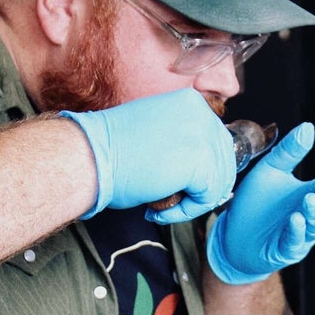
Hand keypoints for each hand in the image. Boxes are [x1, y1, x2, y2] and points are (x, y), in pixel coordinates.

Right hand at [60, 89, 236, 221]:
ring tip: (162, 206)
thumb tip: (203, 168)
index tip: (180, 184)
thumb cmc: (111, 150)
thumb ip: (183, 141)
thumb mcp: (156, 133)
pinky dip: (185, 211)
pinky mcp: (201, 161)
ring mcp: (204, 136)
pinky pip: (207, 197)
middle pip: (224, 161)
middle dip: (201, 188)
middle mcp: (203, 114)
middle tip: (175, 201)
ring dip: (192, 202)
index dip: (202, 170)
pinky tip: (159, 209)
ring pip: (218, 182)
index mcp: (192, 103)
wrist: (90, 155)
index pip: (216, 143)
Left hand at [206, 122, 314, 283]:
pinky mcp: (285, 250)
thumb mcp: (270, 171)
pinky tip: (295, 218)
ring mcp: (301, 235)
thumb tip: (309, 127)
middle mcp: (312, 215)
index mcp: (311, 193)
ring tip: (310, 198)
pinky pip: (295, 241)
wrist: (231, 235)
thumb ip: (290, 152)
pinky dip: (297, 231)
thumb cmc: (256, 203)